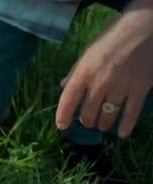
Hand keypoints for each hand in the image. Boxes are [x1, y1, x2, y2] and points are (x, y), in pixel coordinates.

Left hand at [55, 1, 152, 137]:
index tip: (62, 126)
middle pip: (88, 112)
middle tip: (87, 121)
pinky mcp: (140, 90)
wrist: (143, 30)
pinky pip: (131, 114)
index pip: (68, 100)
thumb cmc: (111, 39)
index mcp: (84, 73)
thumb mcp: (87, 53)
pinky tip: (122, 133)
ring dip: (102, 124)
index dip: (63, 116)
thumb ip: (75, 72)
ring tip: (102, 125)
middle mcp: (100, 83)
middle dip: (86, 120)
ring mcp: (120, 88)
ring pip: (107, 116)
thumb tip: (63, 87)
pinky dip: (126, 126)